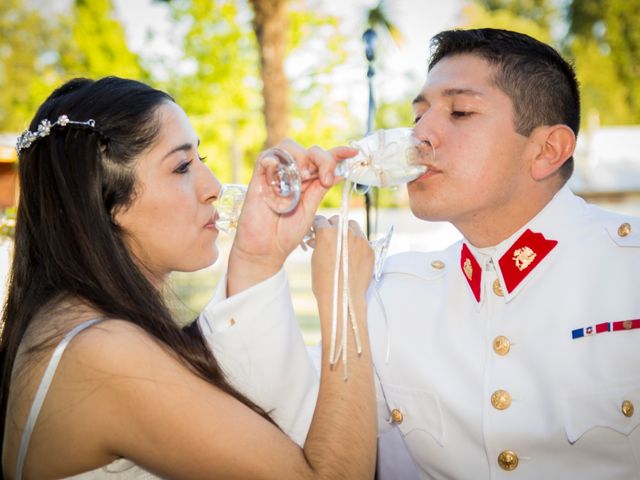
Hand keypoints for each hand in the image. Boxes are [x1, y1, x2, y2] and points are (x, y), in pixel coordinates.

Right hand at [227, 141, 357, 294]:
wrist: (266, 251)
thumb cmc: (286, 234)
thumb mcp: (310, 211)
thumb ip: (320, 190)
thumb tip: (340, 172)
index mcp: (308, 182)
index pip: (323, 160)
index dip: (338, 152)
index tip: (352, 153)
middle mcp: (292, 175)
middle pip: (309, 150)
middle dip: (322, 160)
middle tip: (325, 180)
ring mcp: (275, 176)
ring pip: (288, 147)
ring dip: (300, 157)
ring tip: (302, 177)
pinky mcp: (258, 180)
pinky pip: (265, 159)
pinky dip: (275, 160)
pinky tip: (283, 174)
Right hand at [311, 215, 373, 312]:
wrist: (343, 298)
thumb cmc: (325, 282)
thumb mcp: (315, 259)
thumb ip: (318, 243)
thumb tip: (318, 238)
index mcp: (327, 233)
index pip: (320, 220)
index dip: (317, 226)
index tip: (317, 231)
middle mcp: (345, 232)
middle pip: (337, 220)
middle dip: (332, 227)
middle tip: (328, 238)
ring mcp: (360, 240)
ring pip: (352, 226)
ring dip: (346, 232)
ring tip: (341, 245)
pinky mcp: (369, 249)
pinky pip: (362, 240)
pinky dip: (356, 244)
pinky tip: (351, 255)